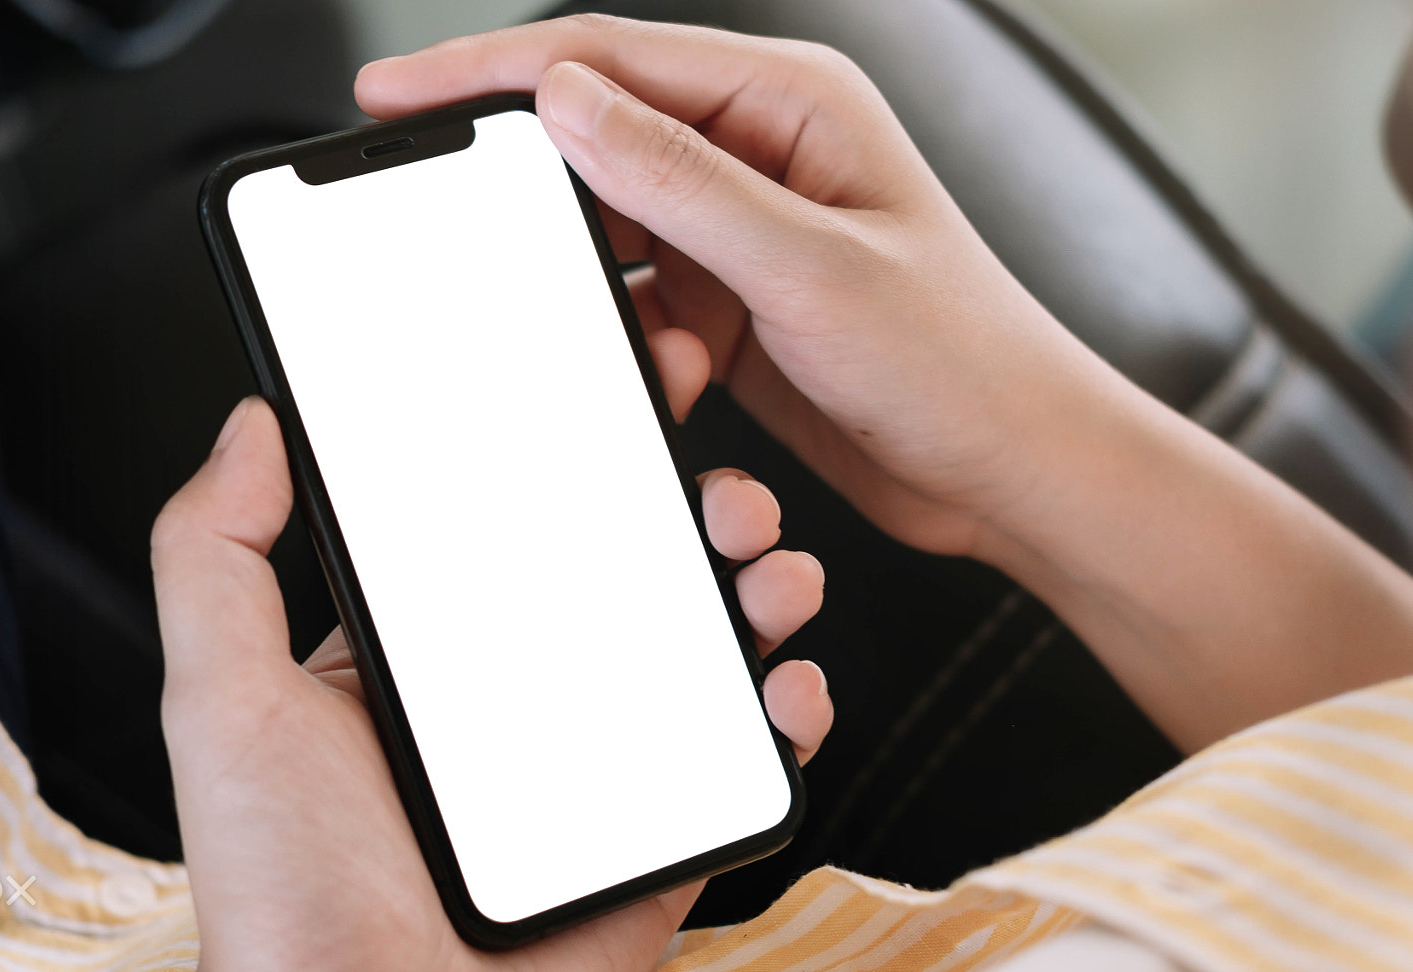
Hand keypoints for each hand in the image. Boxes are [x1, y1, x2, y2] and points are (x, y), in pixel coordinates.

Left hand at [150, 395, 829, 971]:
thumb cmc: (282, 899)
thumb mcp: (221, 702)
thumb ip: (214, 556)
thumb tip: (251, 423)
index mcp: (429, 653)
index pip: (517, 513)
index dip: (581, 437)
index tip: (632, 370)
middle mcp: (521, 698)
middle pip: (632, 566)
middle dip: (696, 502)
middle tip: (720, 483)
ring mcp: (600, 767)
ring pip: (704, 648)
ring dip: (760, 585)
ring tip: (774, 566)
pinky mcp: (661, 839)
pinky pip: (743, 758)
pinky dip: (786, 711)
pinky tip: (787, 683)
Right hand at [355, 16, 1412, 750]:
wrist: (1014, 473)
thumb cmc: (961, 360)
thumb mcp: (807, 268)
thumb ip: (680, 180)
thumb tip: (565, 104)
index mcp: (790, 102)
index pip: (609, 57)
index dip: (491, 73)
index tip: (398, 96)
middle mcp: (764, 153)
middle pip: (602, 141)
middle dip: (542, 203)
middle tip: (469, 241)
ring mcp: (748, 234)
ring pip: (616, 238)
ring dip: (609, 299)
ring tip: (661, 350)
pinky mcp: (740, 307)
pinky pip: (646, 305)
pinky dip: (643, 346)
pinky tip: (680, 380)